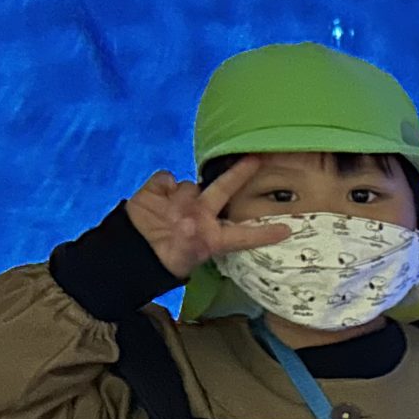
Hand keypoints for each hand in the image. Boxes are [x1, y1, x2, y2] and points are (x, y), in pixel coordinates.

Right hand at [125, 158, 292, 280]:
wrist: (130, 249)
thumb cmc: (163, 258)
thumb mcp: (181, 258)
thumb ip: (188, 240)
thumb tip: (190, 223)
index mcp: (214, 234)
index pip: (243, 233)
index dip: (263, 232)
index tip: (287, 230)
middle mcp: (203, 212)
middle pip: (224, 189)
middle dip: (240, 173)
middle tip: (256, 159)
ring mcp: (182, 198)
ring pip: (190, 185)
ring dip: (182, 197)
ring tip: (171, 217)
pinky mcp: (161, 187)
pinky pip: (166, 178)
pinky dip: (161, 187)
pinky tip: (157, 198)